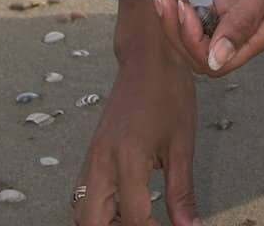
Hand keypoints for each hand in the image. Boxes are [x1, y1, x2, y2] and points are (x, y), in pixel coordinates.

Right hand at [70, 45, 198, 225]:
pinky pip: (83, 192)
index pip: (134, 217)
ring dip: (104, 222)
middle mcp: (101, 160)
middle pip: (92, 221)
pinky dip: (97, 209)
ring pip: (81, 210)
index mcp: (127, 157)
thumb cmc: (168, 91)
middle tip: (148, 225)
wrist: (148, 55)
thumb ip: (182, 192)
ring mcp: (92, 156)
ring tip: (135, 221)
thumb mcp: (182, 143)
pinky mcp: (92, 152)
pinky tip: (122, 206)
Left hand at [147, 0, 263, 79]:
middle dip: (179, 30)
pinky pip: (200, 14)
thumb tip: (218, 59)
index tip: (185, 11)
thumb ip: (244, 20)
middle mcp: (250, 29)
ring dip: (176, 18)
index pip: (221, 61)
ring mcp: (237, 13)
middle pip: (204, 51)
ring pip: (199, 34)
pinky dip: (183, 5)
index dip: (196, 43)